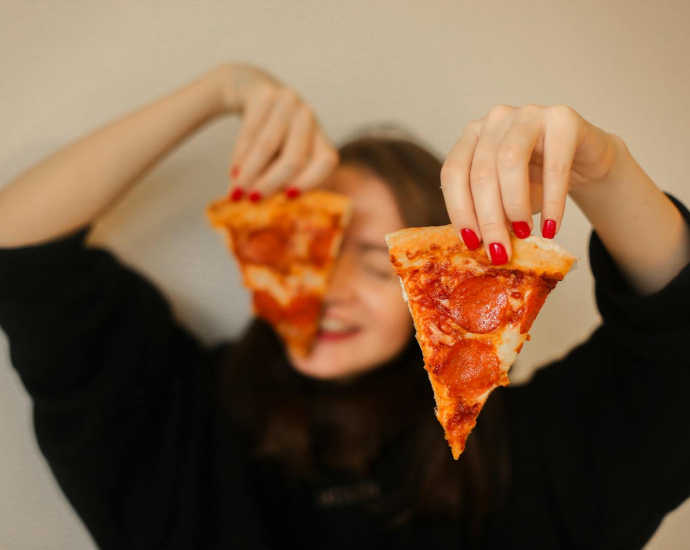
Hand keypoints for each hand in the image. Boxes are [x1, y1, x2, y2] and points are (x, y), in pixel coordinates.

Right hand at [217, 64, 338, 200]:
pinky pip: (250, 132)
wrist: (250, 88)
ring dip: (250, 174)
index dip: (311, 181)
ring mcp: (289, 102)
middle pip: (294, 159)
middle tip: (252, 202)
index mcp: (320, 136)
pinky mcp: (265, 93)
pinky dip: (240, 156)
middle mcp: (309, 117)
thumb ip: (281, 177)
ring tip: (236, 193)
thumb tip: (268, 215)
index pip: (326, 162)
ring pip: (268, 147)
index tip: (289, 198)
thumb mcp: (282, 152)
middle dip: (270, 184)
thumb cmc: (270, 134)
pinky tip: (234, 172)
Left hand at [440, 104, 618, 264]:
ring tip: (524, 234)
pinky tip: (551, 227)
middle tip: (499, 251)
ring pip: (510, 161)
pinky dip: (552, 202)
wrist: (583, 162)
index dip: (458, 210)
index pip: (453, 173)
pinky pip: (554, 165)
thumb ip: (486, 212)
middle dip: (489, 219)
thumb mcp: (504, 198)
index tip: (471, 242)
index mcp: (471, 136)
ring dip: (514, 206)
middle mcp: (494, 119)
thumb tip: (475, 245)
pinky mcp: (563, 119)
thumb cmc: (536, 181)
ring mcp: (528, 114)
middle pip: (481, 172)